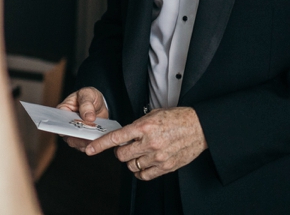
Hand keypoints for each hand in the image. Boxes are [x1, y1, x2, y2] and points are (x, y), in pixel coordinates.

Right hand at [57, 87, 108, 151]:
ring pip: (76, 142)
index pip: (59, 120)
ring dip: (84, 142)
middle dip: (76, 137)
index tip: (71, 129)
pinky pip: (85, 145)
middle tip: (85, 136)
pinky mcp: (83, 138)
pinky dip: (91, 144)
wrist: (98, 104)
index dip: (63, 126)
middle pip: (67, 134)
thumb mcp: (88, 94)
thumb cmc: (89, 96)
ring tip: (92, 138)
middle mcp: (66, 124)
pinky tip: (97, 140)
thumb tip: (89, 118)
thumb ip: (86, 104)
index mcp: (63, 110)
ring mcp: (74, 133)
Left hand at [84, 107, 206, 180]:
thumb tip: (123, 136)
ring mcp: (158, 156)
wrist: (199, 127)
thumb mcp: (154, 114)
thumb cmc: (177, 118)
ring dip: (132, 160)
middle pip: (122, 155)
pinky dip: (141, 171)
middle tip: (129, 146)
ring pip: (132, 166)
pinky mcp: (166, 167)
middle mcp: (150, 142)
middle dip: (121, 151)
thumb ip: (137, 126)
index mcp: (144, 126)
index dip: (100, 145)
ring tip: (141, 152)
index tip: (89, 150)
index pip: (116, 138)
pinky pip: (144, 175)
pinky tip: (145, 163)